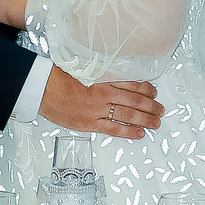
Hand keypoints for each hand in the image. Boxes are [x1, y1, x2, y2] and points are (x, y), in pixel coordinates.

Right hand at [40, 67, 163, 139]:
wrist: (43, 89)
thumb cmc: (61, 78)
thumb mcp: (84, 71)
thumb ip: (101, 75)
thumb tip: (118, 77)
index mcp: (103, 79)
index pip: (131, 83)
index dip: (145, 88)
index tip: (154, 91)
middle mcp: (103, 94)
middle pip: (133, 100)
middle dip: (150, 106)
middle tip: (161, 109)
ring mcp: (97, 110)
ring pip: (127, 114)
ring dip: (145, 119)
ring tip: (156, 122)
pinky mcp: (89, 123)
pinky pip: (113, 129)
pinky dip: (127, 131)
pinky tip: (139, 133)